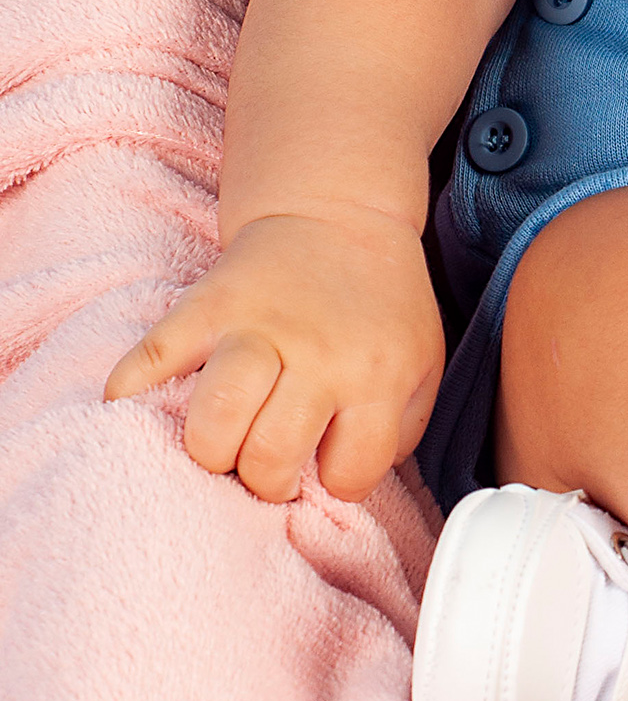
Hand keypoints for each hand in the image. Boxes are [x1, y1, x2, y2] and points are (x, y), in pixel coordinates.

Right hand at [103, 211, 446, 502]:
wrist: (339, 216)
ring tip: (223, 444)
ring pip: (217, 416)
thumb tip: (342, 484)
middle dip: (263, 479)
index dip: (334, 481)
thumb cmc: (380, 304)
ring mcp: (256, 328)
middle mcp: (317, 354)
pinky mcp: (205, 305)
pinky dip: (134, 394)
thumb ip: (398, 430)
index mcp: (376, 374)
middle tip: (266, 464)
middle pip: (270, 454)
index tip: (324, 463)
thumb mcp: (422, 364)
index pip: (348, 473)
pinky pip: (153, 358)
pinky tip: (139, 413)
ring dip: (211, 449)